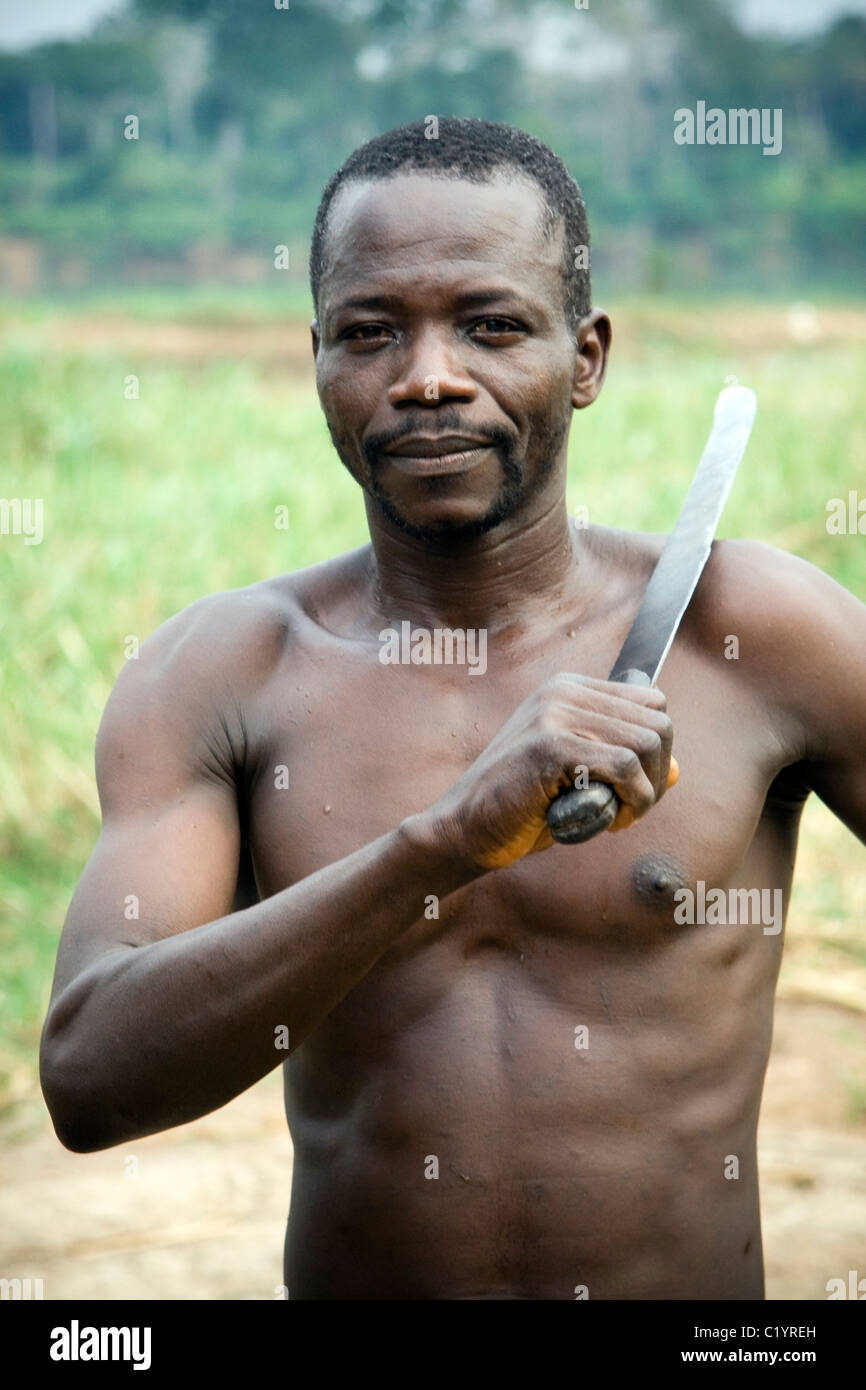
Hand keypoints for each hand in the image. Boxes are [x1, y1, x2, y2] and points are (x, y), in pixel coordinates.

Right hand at [419, 673, 675, 871]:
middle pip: (657, 722)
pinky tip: (612, 820)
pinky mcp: (550, 746)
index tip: (635, 788)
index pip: (651, 702)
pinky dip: (633, 799)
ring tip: (620, 815)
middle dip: (658, 773)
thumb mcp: (580, 777)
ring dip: (646, 791)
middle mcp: (562, 691)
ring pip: (646, 743)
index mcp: (568, 687)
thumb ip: (624, 764)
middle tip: (632, 808)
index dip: (657, 751)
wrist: (465, 827)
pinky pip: (624, 766)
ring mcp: (554, 714)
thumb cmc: (521, 806)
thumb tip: (679, 769)